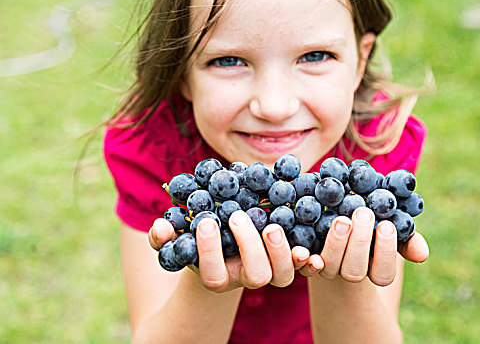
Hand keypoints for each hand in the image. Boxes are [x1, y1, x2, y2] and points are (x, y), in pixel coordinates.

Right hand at [148, 210, 295, 291]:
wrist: (223, 242)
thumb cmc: (196, 240)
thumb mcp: (176, 240)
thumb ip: (164, 238)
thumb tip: (160, 228)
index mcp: (218, 276)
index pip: (214, 274)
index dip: (210, 250)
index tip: (206, 220)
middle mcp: (246, 277)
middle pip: (257, 276)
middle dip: (250, 247)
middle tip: (237, 215)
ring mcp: (269, 270)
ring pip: (282, 274)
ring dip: (280, 251)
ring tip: (271, 225)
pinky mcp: (286, 258)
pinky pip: (302, 264)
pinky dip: (307, 258)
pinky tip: (307, 246)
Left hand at [298, 207, 428, 285]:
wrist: (338, 210)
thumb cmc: (371, 220)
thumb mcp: (390, 226)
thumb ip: (406, 238)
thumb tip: (421, 254)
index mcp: (373, 267)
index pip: (383, 274)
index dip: (386, 252)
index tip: (387, 225)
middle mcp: (349, 271)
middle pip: (354, 271)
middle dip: (361, 243)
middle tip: (364, 213)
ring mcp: (326, 266)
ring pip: (330, 266)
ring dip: (336, 243)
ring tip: (343, 218)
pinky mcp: (304, 258)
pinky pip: (302, 263)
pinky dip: (302, 256)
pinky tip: (305, 246)